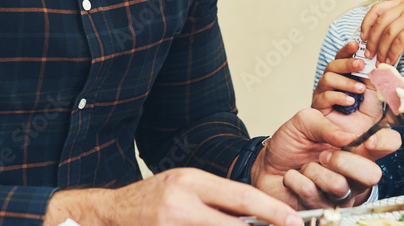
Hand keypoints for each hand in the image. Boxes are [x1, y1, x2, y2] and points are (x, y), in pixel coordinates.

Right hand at [45, 168, 303, 225]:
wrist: (111, 214)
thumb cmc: (151, 196)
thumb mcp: (186, 183)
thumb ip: (219, 196)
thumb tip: (256, 214)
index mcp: (190, 182)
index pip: (241, 198)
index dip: (272, 211)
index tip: (293, 220)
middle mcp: (182, 207)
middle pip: (235, 225)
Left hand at [252, 108, 399, 210]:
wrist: (265, 166)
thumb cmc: (290, 144)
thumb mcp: (304, 122)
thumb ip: (325, 124)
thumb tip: (346, 137)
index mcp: (355, 147)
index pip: (387, 144)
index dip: (385, 142)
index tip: (370, 139)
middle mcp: (353, 172)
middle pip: (372, 175)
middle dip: (345, 162)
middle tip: (324, 155)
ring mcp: (340, 194)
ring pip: (339, 186)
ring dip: (314, 171)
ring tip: (304, 166)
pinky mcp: (322, 208)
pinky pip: (312, 194)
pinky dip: (296, 180)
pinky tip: (294, 177)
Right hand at [312, 41, 382, 134]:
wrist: (360, 136)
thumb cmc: (366, 115)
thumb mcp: (373, 93)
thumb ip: (372, 77)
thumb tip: (375, 61)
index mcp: (344, 75)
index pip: (342, 58)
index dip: (347, 50)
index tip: (357, 45)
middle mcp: (332, 82)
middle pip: (333, 64)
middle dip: (347, 63)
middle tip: (360, 64)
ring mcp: (323, 92)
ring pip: (328, 77)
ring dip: (345, 82)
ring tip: (359, 89)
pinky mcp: (319, 106)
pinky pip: (325, 96)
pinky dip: (339, 96)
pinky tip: (350, 101)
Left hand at [360, 0, 403, 90]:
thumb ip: (398, 29)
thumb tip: (377, 42)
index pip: (377, 9)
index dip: (367, 23)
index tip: (362, 37)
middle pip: (380, 22)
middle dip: (371, 40)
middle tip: (368, 54)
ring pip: (387, 33)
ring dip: (380, 49)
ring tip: (379, 61)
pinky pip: (398, 42)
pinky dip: (391, 53)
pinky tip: (391, 61)